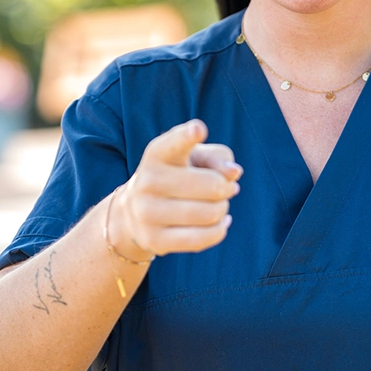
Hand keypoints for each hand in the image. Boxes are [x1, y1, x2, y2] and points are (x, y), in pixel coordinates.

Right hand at [109, 119, 240, 257]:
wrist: (136, 211)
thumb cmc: (178, 175)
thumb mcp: (196, 157)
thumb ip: (218, 157)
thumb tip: (233, 173)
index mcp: (158, 153)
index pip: (175, 144)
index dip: (188, 136)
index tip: (198, 129)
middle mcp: (147, 181)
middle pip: (212, 186)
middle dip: (227, 188)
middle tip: (226, 188)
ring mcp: (147, 213)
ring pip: (210, 214)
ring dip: (223, 209)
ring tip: (218, 206)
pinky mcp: (154, 240)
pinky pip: (202, 239)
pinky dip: (219, 230)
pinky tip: (220, 223)